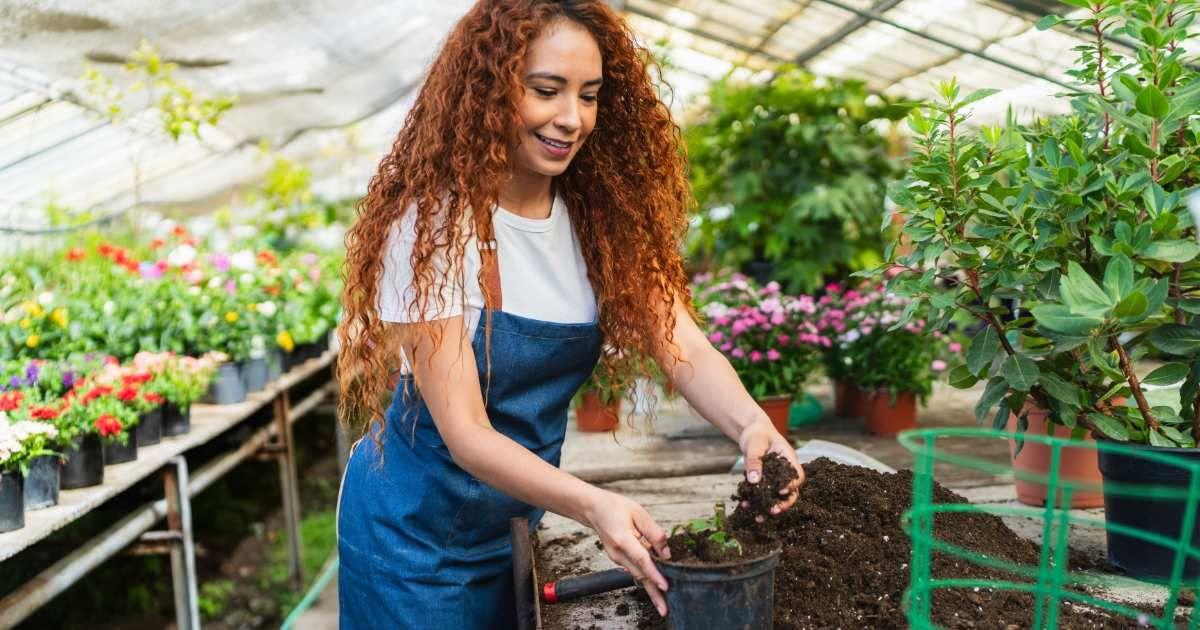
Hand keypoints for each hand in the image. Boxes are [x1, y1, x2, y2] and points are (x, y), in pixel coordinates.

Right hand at [582, 489, 670, 616]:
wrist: (593, 509)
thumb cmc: (615, 507)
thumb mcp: (639, 513)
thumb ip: (654, 533)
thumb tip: (667, 553)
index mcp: (622, 539)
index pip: (642, 560)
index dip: (654, 574)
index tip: (665, 587)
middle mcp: (618, 553)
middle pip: (640, 575)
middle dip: (653, 594)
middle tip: (665, 610)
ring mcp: (616, 558)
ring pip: (638, 575)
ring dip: (651, 588)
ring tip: (664, 603)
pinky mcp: (619, 560)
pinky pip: (635, 569)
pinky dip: (646, 576)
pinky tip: (657, 582)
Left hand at [738, 416, 804, 515]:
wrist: (750, 432)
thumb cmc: (757, 434)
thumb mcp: (755, 445)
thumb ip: (755, 461)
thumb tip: (754, 481)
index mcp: (789, 460)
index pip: (797, 476)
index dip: (792, 485)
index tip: (782, 492)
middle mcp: (785, 472)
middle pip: (791, 492)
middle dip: (783, 504)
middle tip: (773, 511)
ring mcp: (775, 478)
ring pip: (776, 497)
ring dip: (767, 508)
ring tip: (758, 518)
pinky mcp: (764, 482)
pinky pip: (762, 494)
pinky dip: (754, 501)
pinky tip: (745, 506)